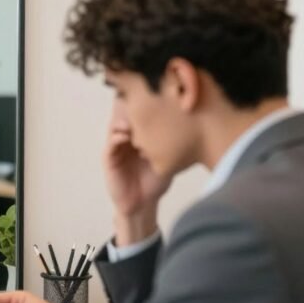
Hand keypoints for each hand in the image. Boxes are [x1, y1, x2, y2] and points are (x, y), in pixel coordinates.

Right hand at [104, 106, 170, 244]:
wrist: (143, 205)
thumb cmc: (157, 181)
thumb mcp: (169, 157)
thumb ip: (175, 142)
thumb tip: (195, 124)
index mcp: (139, 134)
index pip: (140, 113)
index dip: (147, 104)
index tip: (159, 97)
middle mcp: (126, 136)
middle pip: (126, 113)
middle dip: (135, 106)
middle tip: (146, 102)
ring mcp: (116, 146)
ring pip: (116, 124)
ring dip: (125, 120)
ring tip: (137, 119)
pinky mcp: (108, 159)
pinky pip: (111, 143)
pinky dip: (118, 137)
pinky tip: (129, 136)